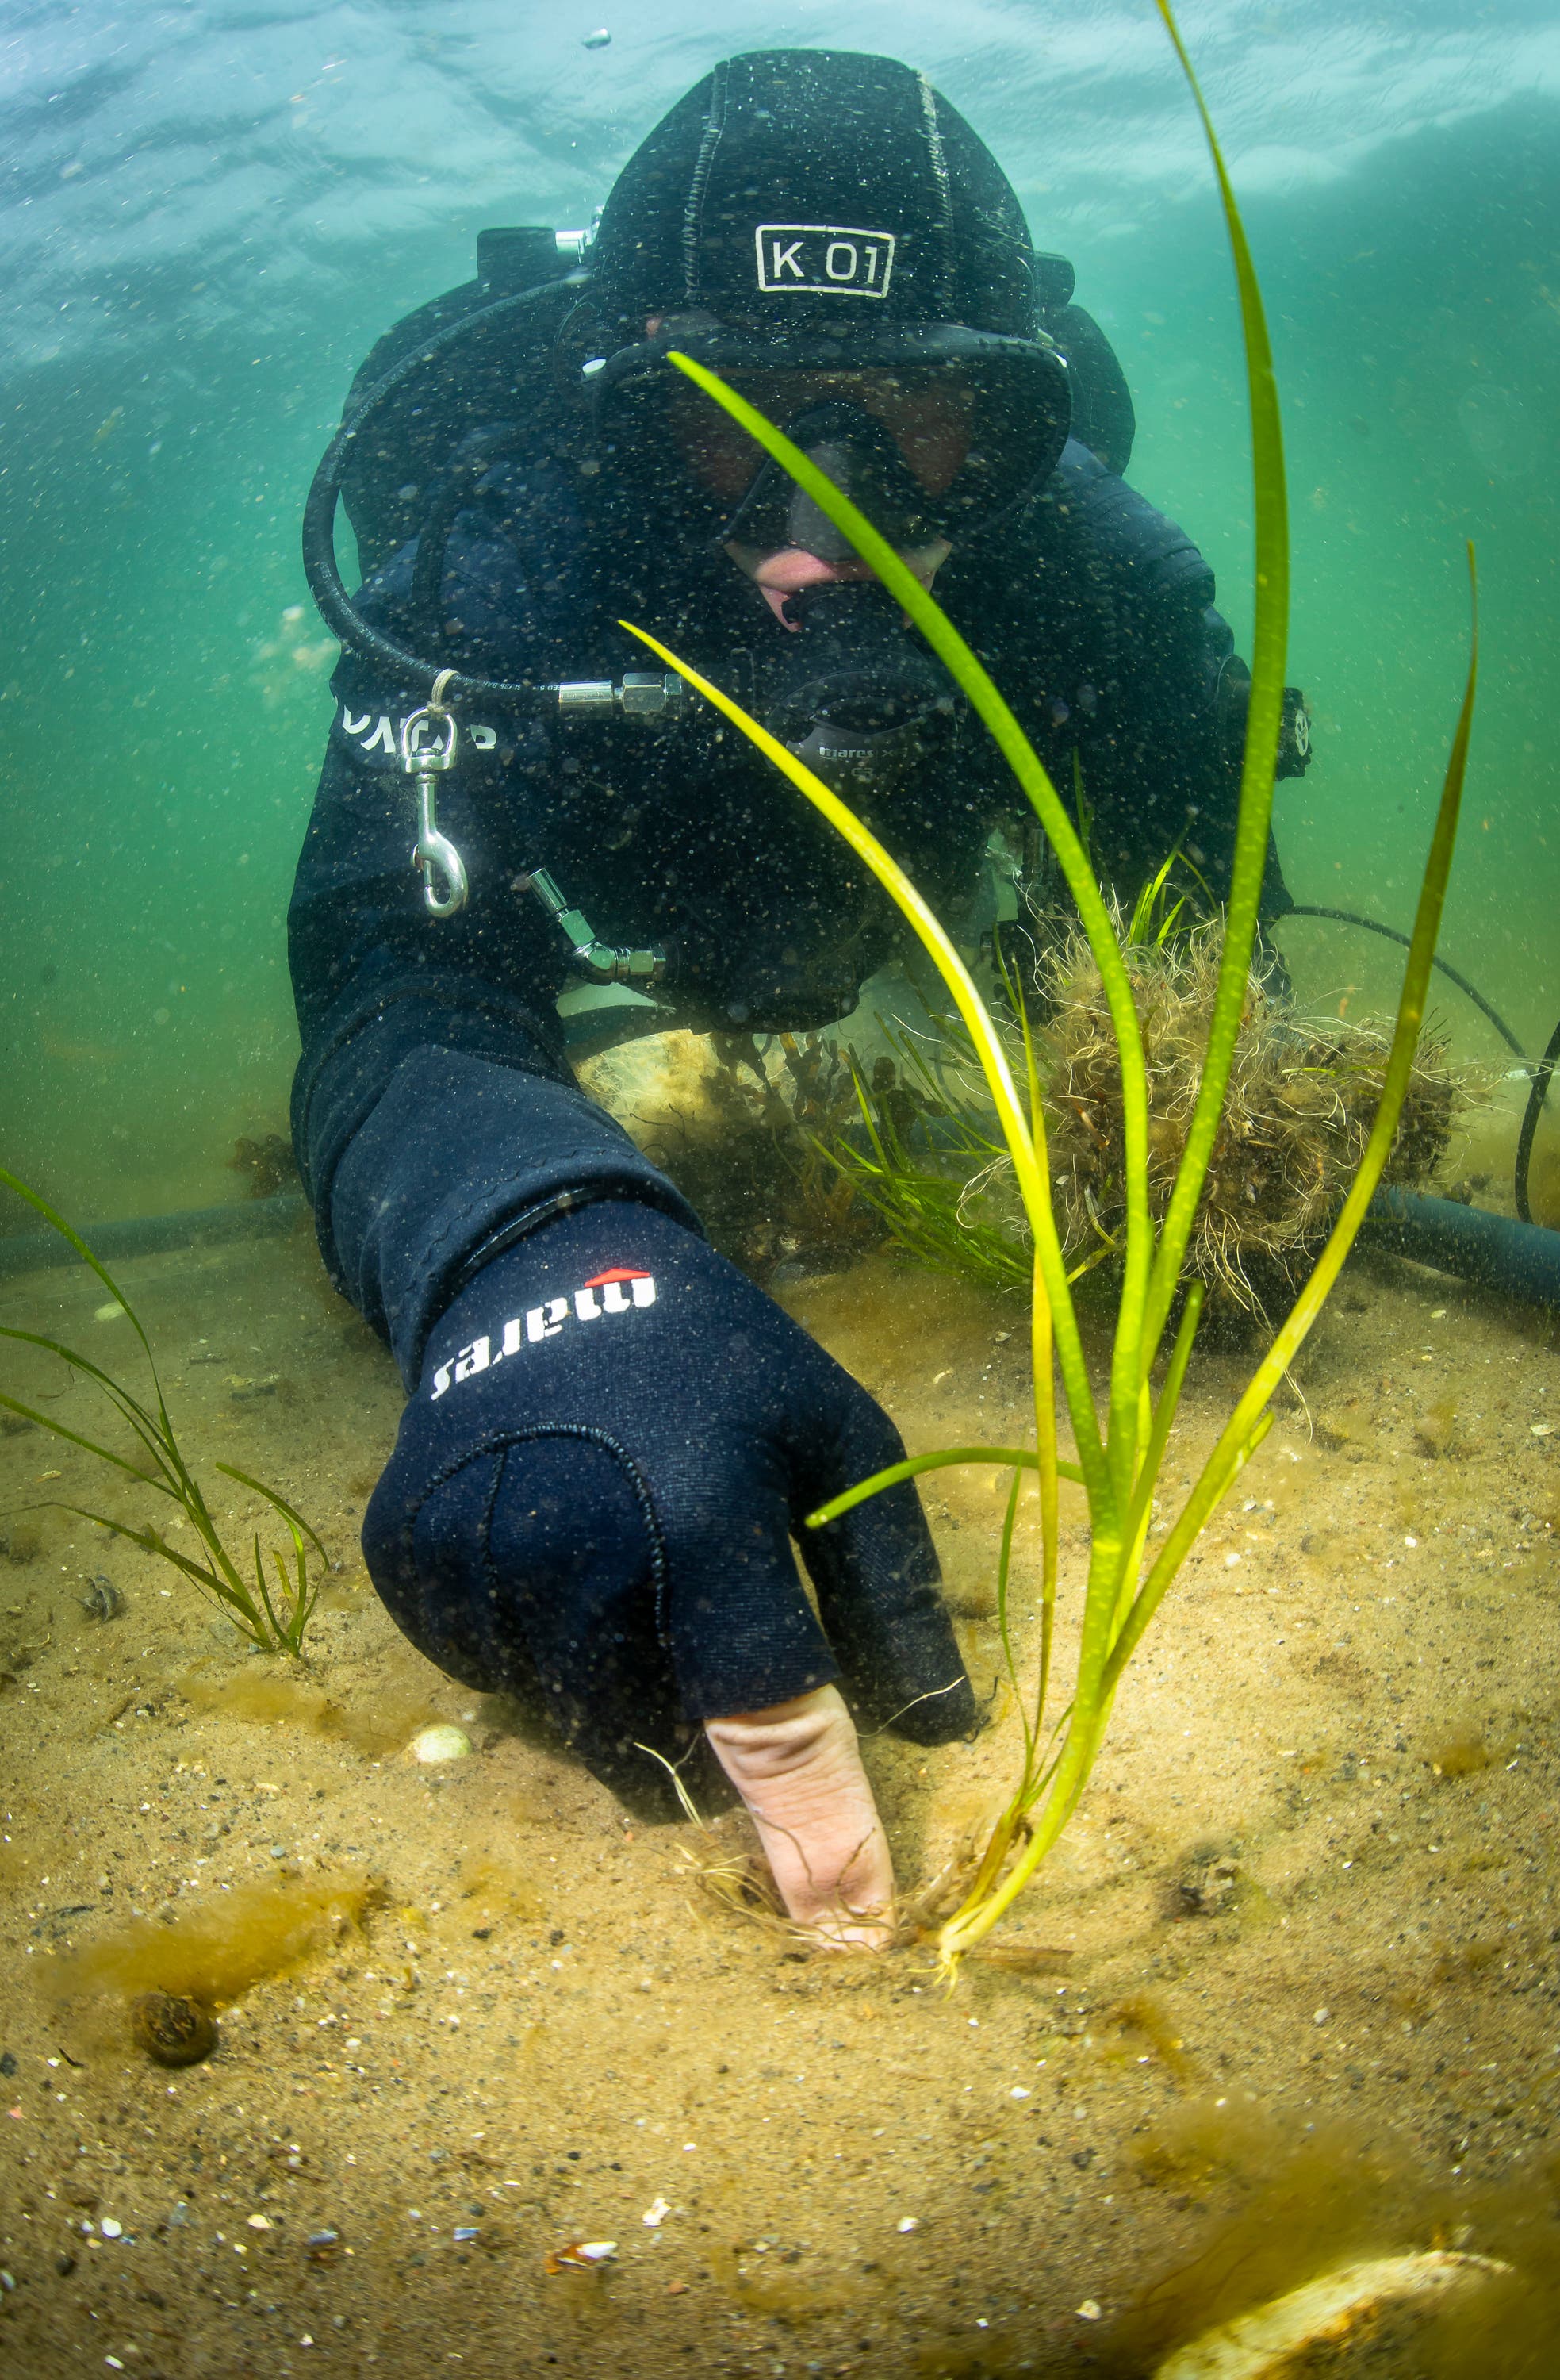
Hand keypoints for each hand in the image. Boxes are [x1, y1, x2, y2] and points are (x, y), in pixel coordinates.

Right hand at [362, 1201, 976, 1919]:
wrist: (540, 1273)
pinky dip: (544, 1658)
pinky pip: (495, 1684)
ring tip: (636, 1564)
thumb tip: (946, 1733)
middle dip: (712, 1739)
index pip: (768, 1718)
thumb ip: (888, 1590)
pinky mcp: (407, 1572)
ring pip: (574, 1731)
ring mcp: (473, 1567)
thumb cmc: (720, 1363)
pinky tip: (561, 1555)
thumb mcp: (838, 1438)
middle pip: (660, 1754)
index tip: (851, 1930)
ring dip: (626, 1697)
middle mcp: (574, 1555)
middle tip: (719, 1624)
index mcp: (703, 1516)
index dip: (816, 1832)